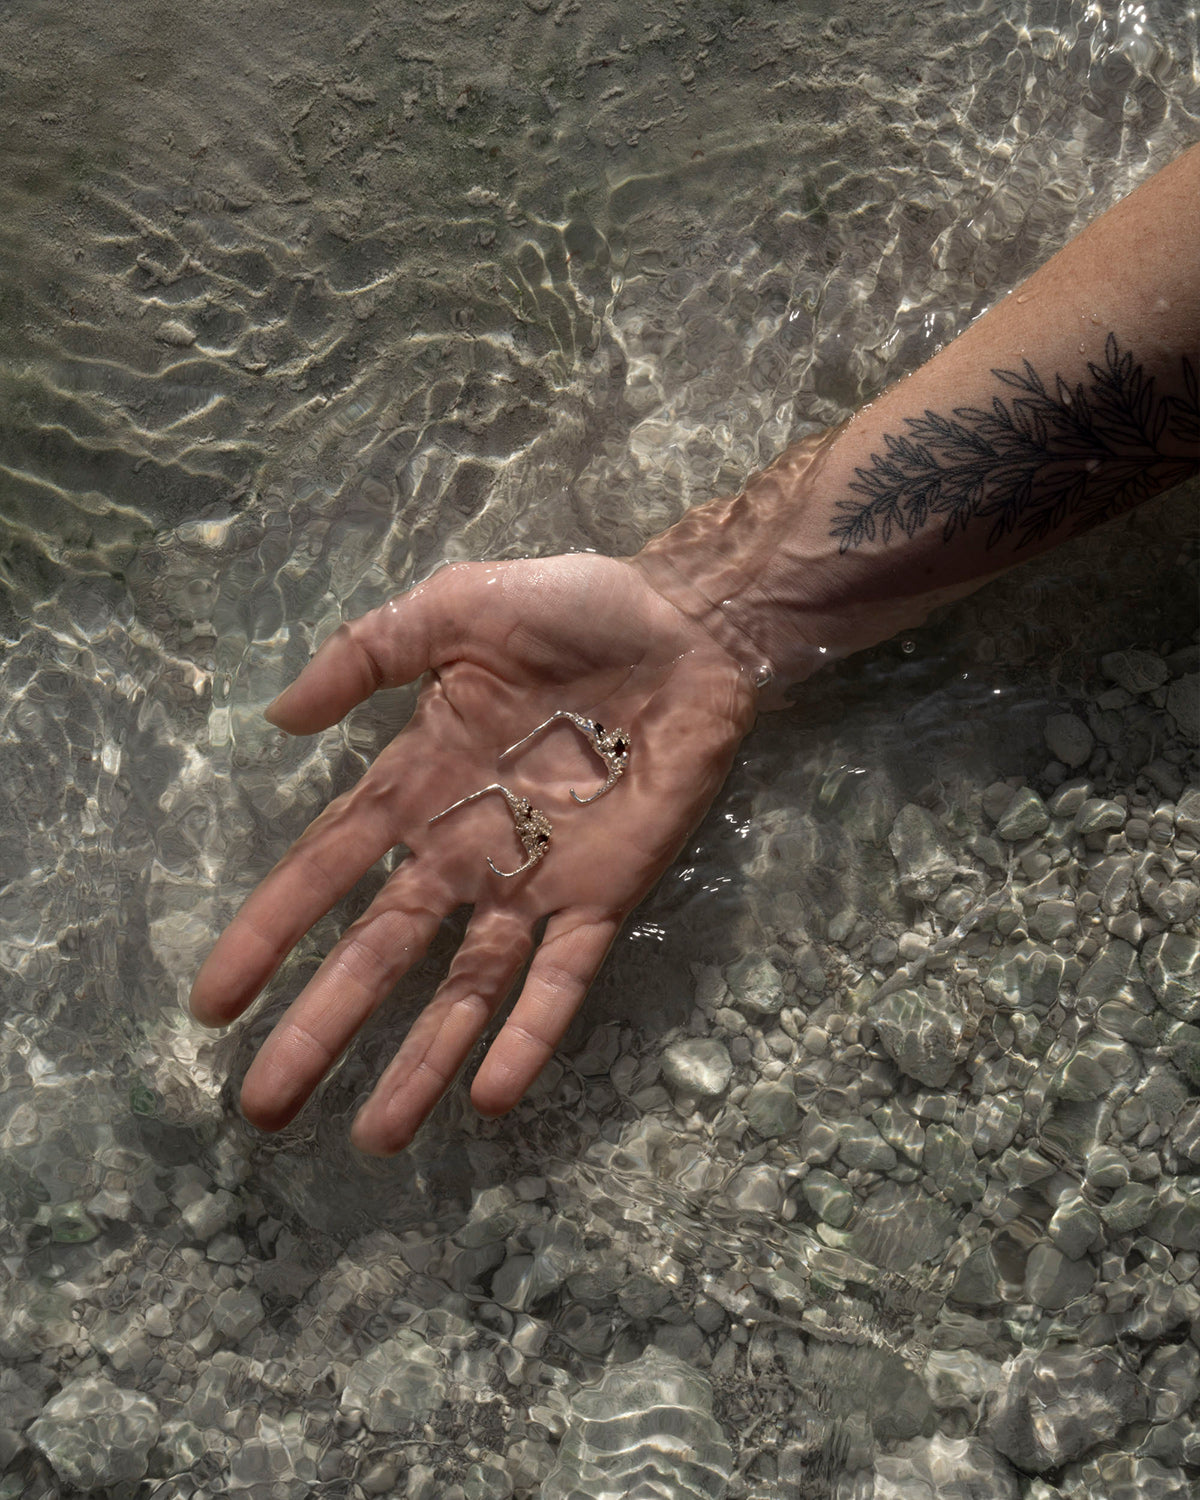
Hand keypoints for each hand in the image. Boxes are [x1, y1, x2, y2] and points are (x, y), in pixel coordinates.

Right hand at [190, 552, 755, 1153]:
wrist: (689, 622)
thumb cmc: (572, 609)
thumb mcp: (449, 611)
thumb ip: (363, 656)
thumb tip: (276, 718)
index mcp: (417, 782)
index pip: (324, 871)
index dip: (268, 933)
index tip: (214, 1003)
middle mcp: (465, 848)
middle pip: (379, 953)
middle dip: (322, 1028)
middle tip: (264, 1107)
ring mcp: (537, 882)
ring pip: (464, 989)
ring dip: (420, 1062)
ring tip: (372, 1139)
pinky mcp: (607, 897)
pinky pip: (562, 978)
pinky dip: (529, 1036)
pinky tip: (489, 1097)